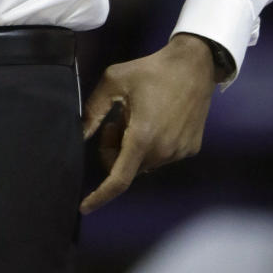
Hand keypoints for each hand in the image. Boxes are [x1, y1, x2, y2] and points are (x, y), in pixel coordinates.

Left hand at [79, 33, 216, 213]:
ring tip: (137, 116)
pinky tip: (156, 119)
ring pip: (144, 163)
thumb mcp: (113, 81)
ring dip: (133, 148)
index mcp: (142, 136)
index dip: (100, 196)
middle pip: (127, 167)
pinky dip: (151, 146)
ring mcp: (180, 152)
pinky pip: (163, 157)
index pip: (119, 179)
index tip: (84, 207)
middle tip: (113, 123)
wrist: (193, 65)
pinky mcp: (191, 148)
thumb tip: (80, 134)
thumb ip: (93, 110)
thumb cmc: (150, 70)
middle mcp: (163, 151)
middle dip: (113, 151)